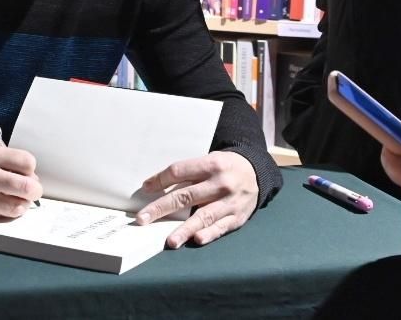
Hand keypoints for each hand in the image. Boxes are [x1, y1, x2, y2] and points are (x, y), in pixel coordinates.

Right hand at [0, 142, 42, 218]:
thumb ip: (5, 161)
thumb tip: (29, 177)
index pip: (27, 162)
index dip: (31, 169)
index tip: (26, 172)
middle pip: (27, 188)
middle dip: (34, 190)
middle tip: (31, 190)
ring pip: (16, 207)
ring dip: (21, 205)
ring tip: (16, 200)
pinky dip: (5, 213)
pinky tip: (1, 206)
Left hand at [135, 151, 258, 247]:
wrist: (257, 172)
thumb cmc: (225, 167)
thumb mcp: (209, 160)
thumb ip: (187, 173)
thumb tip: (155, 186)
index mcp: (212, 164)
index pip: (179, 171)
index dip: (160, 180)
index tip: (145, 188)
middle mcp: (220, 183)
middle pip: (186, 196)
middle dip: (162, 208)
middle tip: (143, 219)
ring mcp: (230, 202)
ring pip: (203, 216)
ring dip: (185, 229)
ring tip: (170, 241)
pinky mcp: (237, 217)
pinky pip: (221, 227)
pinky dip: (209, 234)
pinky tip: (197, 239)